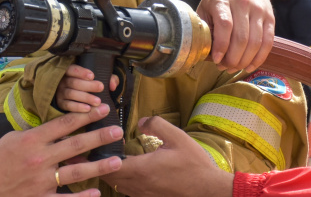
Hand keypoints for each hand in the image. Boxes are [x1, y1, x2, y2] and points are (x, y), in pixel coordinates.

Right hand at [0, 104, 122, 195]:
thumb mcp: (15, 137)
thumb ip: (40, 133)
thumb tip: (62, 127)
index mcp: (32, 139)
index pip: (64, 124)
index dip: (86, 115)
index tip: (102, 109)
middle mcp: (39, 159)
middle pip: (75, 145)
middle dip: (99, 137)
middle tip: (117, 131)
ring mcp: (41, 180)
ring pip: (76, 172)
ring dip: (98, 166)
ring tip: (116, 161)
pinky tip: (96, 193)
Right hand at [55, 64, 118, 112]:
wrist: (80, 98)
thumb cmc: (90, 85)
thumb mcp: (99, 79)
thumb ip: (108, 79)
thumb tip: (113, 85)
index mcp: (70, 72)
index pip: (72, 69)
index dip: (81, 72)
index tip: (92, 76)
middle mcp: (64, 81)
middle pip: (73, 82)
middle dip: (88, 85)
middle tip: (101, 87)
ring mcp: (61, 92)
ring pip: (71, 94)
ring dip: (85, 97)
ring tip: (97, 101)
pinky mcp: (61, 103)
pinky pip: (68, 105)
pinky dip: (78, 107)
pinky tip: (88, 109)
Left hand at [103, 116, 232, 196]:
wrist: (208, 190)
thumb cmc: (193, 164)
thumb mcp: (177, 137)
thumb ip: (156, 125)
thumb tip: (140, 122)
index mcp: (141, 169)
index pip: (110, 165)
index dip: (103, 154)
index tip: (105, 144)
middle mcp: (138, 185)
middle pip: (109, 178)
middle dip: (103, 164)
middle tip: (105, 151)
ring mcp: (143, 195)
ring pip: (117, 186)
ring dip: (113, 174)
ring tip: (115, 160)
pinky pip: (128, 192)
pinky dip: (123, 182)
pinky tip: (131, 172)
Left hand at [197, 0, 273, 71]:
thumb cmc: (218, 0)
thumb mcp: (205, 8)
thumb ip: (205, 29)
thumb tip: (207, 55)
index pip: (225, 25)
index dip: (221, 46)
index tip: (216, 60)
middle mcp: (243, 2)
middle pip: (241, 37)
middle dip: (233, 58)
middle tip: (225, 67)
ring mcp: (259, 9)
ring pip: (256, 42)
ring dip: (245, 60)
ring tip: (235, 68)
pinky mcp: (270, 16)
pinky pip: (268, 42)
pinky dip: (259, 57)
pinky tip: (250, 65)